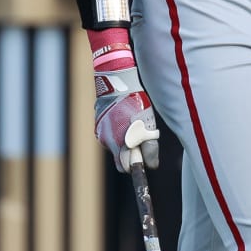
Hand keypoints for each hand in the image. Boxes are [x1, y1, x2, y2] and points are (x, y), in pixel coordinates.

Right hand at [92, 38, 158, 172]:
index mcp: (120, 142)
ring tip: (132, 126)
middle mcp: (107, 140)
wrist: (116, 83)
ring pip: (114, 147)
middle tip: (140, 144)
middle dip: (129, 157)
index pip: (126, 167)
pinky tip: (123, 120)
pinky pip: (109, 137)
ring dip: (123, 143)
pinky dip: (117, 134)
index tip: (142, 161)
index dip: (135, 166)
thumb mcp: (147, 124)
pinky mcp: (98, 126)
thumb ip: (150, 146)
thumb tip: (152, 166)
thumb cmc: (136, 103)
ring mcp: (101, 133)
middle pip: (119, 160)